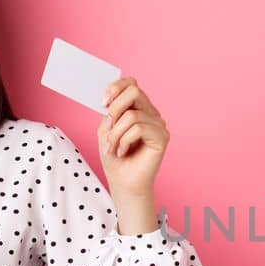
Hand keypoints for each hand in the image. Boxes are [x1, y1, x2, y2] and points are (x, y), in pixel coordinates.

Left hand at [96, 76, 169, 198]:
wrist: (123, 182)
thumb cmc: (114, 157)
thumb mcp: (106, 129)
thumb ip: (110, 111)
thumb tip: (110, 97)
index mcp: (138, 108)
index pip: (131, 83)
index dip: (116, 87)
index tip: (102, 102)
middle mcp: (151, 113)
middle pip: (134, 91)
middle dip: (114, 108)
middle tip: (108, 126)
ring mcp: (158, 124)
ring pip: (132, 115)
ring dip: (116, 133)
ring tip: (113, 147)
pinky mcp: (162, 137)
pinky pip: (138, 128)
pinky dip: (124, 141)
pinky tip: (123, 151)